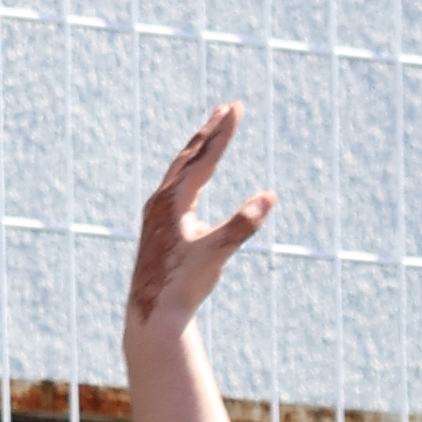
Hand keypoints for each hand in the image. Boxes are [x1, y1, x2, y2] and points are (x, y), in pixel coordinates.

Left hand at [126, 105, 280, 341]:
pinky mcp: (157, 228)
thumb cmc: (183, 284)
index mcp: (173, 201)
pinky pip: (175, 190)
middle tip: (225, 108)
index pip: (204, 159)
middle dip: (209, 133)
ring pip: (179, 173)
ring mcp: (156, 214)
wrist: (152, 314)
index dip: (223, 133)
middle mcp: (161, 202)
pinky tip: (194, 183)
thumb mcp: (217, 253)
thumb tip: (269, 197)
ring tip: (211, 137)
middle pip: (188, 157)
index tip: (236, 108)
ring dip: (197, 152)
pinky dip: (189, 175)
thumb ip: (242, 223)